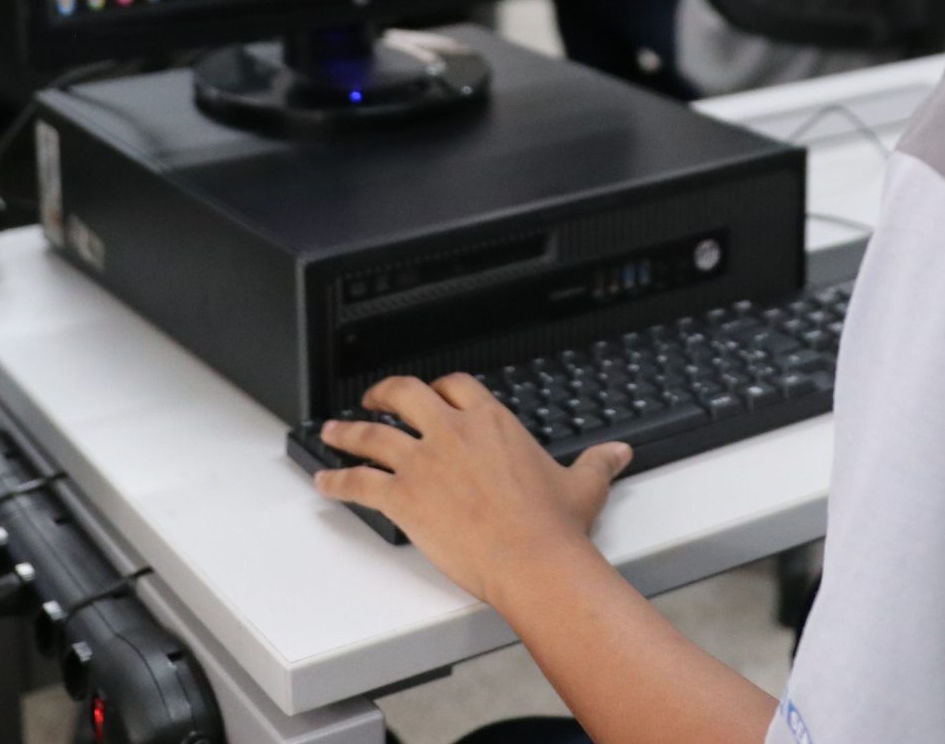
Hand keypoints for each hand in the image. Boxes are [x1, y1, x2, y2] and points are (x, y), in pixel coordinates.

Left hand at [317, 374, 631, 603]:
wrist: (531, 558)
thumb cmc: (554, 525)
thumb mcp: (583, 485)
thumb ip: (597, 462)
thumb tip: (620, 452)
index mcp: (491, 422)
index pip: (456, 386)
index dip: (439, 386)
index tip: (432, 392)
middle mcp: (452, 433)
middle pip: (405, 394)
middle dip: (383, 393)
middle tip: (372, 398)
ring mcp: (424, 461)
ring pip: (371, 434)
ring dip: (346, 431)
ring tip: (331, 431)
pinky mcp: (403, 496)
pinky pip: (359, 482)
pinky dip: (337, 480)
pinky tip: (324, 482)